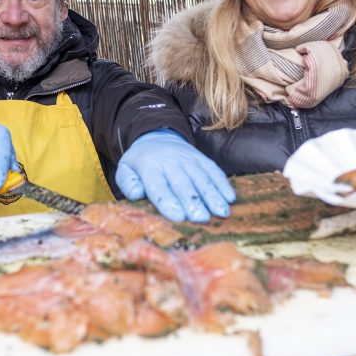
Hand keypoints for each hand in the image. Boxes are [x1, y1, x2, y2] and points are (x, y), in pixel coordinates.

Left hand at [115, 129, 235, 222]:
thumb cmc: (141, 162)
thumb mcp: (125, 169)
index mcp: (150, 167)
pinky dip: (223, 183)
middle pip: (183, 184)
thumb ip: (127, 182)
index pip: (159, 187)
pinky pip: (214, 170)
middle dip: (193, 201)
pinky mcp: (202, 159)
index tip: (179, 216)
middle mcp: (171, 162)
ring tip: (221, 212)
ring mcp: (189, 160)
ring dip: (213, 195)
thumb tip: (136, 193)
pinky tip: (230, 197)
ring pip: (202, 178)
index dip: (169, 202)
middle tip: (201, 218)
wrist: (157, 136)